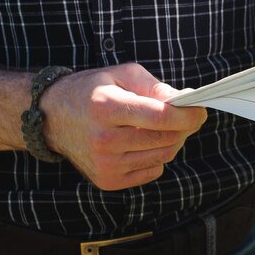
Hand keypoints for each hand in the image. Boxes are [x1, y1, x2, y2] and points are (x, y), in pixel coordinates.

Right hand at [39, 63, 206, 190]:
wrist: (53, 117)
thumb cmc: (93, 90)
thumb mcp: (122, 74)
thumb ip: (155, 86)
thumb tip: (183, 102)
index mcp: (106, 107)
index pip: (160, 117)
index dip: (187, 115)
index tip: (200, 110)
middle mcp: (103, 140)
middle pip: (165, 139)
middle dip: (184, 127)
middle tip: (187, 115)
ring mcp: (104, 164)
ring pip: (162, 156)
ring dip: (172, 141)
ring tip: (162, 126)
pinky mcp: (107, 180)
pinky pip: (152, 171)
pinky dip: (157, 156)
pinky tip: (144, 142)